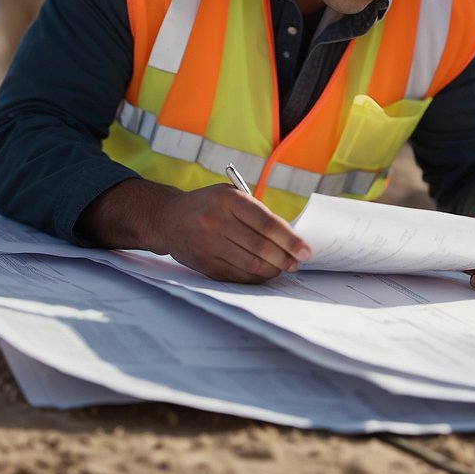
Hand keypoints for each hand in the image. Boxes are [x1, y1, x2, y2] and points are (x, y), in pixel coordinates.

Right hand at [157, 185, 311, 282]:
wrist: (168, 219)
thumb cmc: (208, 206)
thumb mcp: (230, 196)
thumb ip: (257, 213)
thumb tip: (290, 239)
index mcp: (227, 199)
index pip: (266, 223)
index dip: (290, 239)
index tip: (306, 250)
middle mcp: (215, 221)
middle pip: (261, 247)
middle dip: (285, 258)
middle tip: (297, 261)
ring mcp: (207, 245)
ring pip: (251, 264)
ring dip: (273, 269)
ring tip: (284, 266)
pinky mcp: (204, 264)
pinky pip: (238, 276)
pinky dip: (256, 277)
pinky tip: (264, 272)